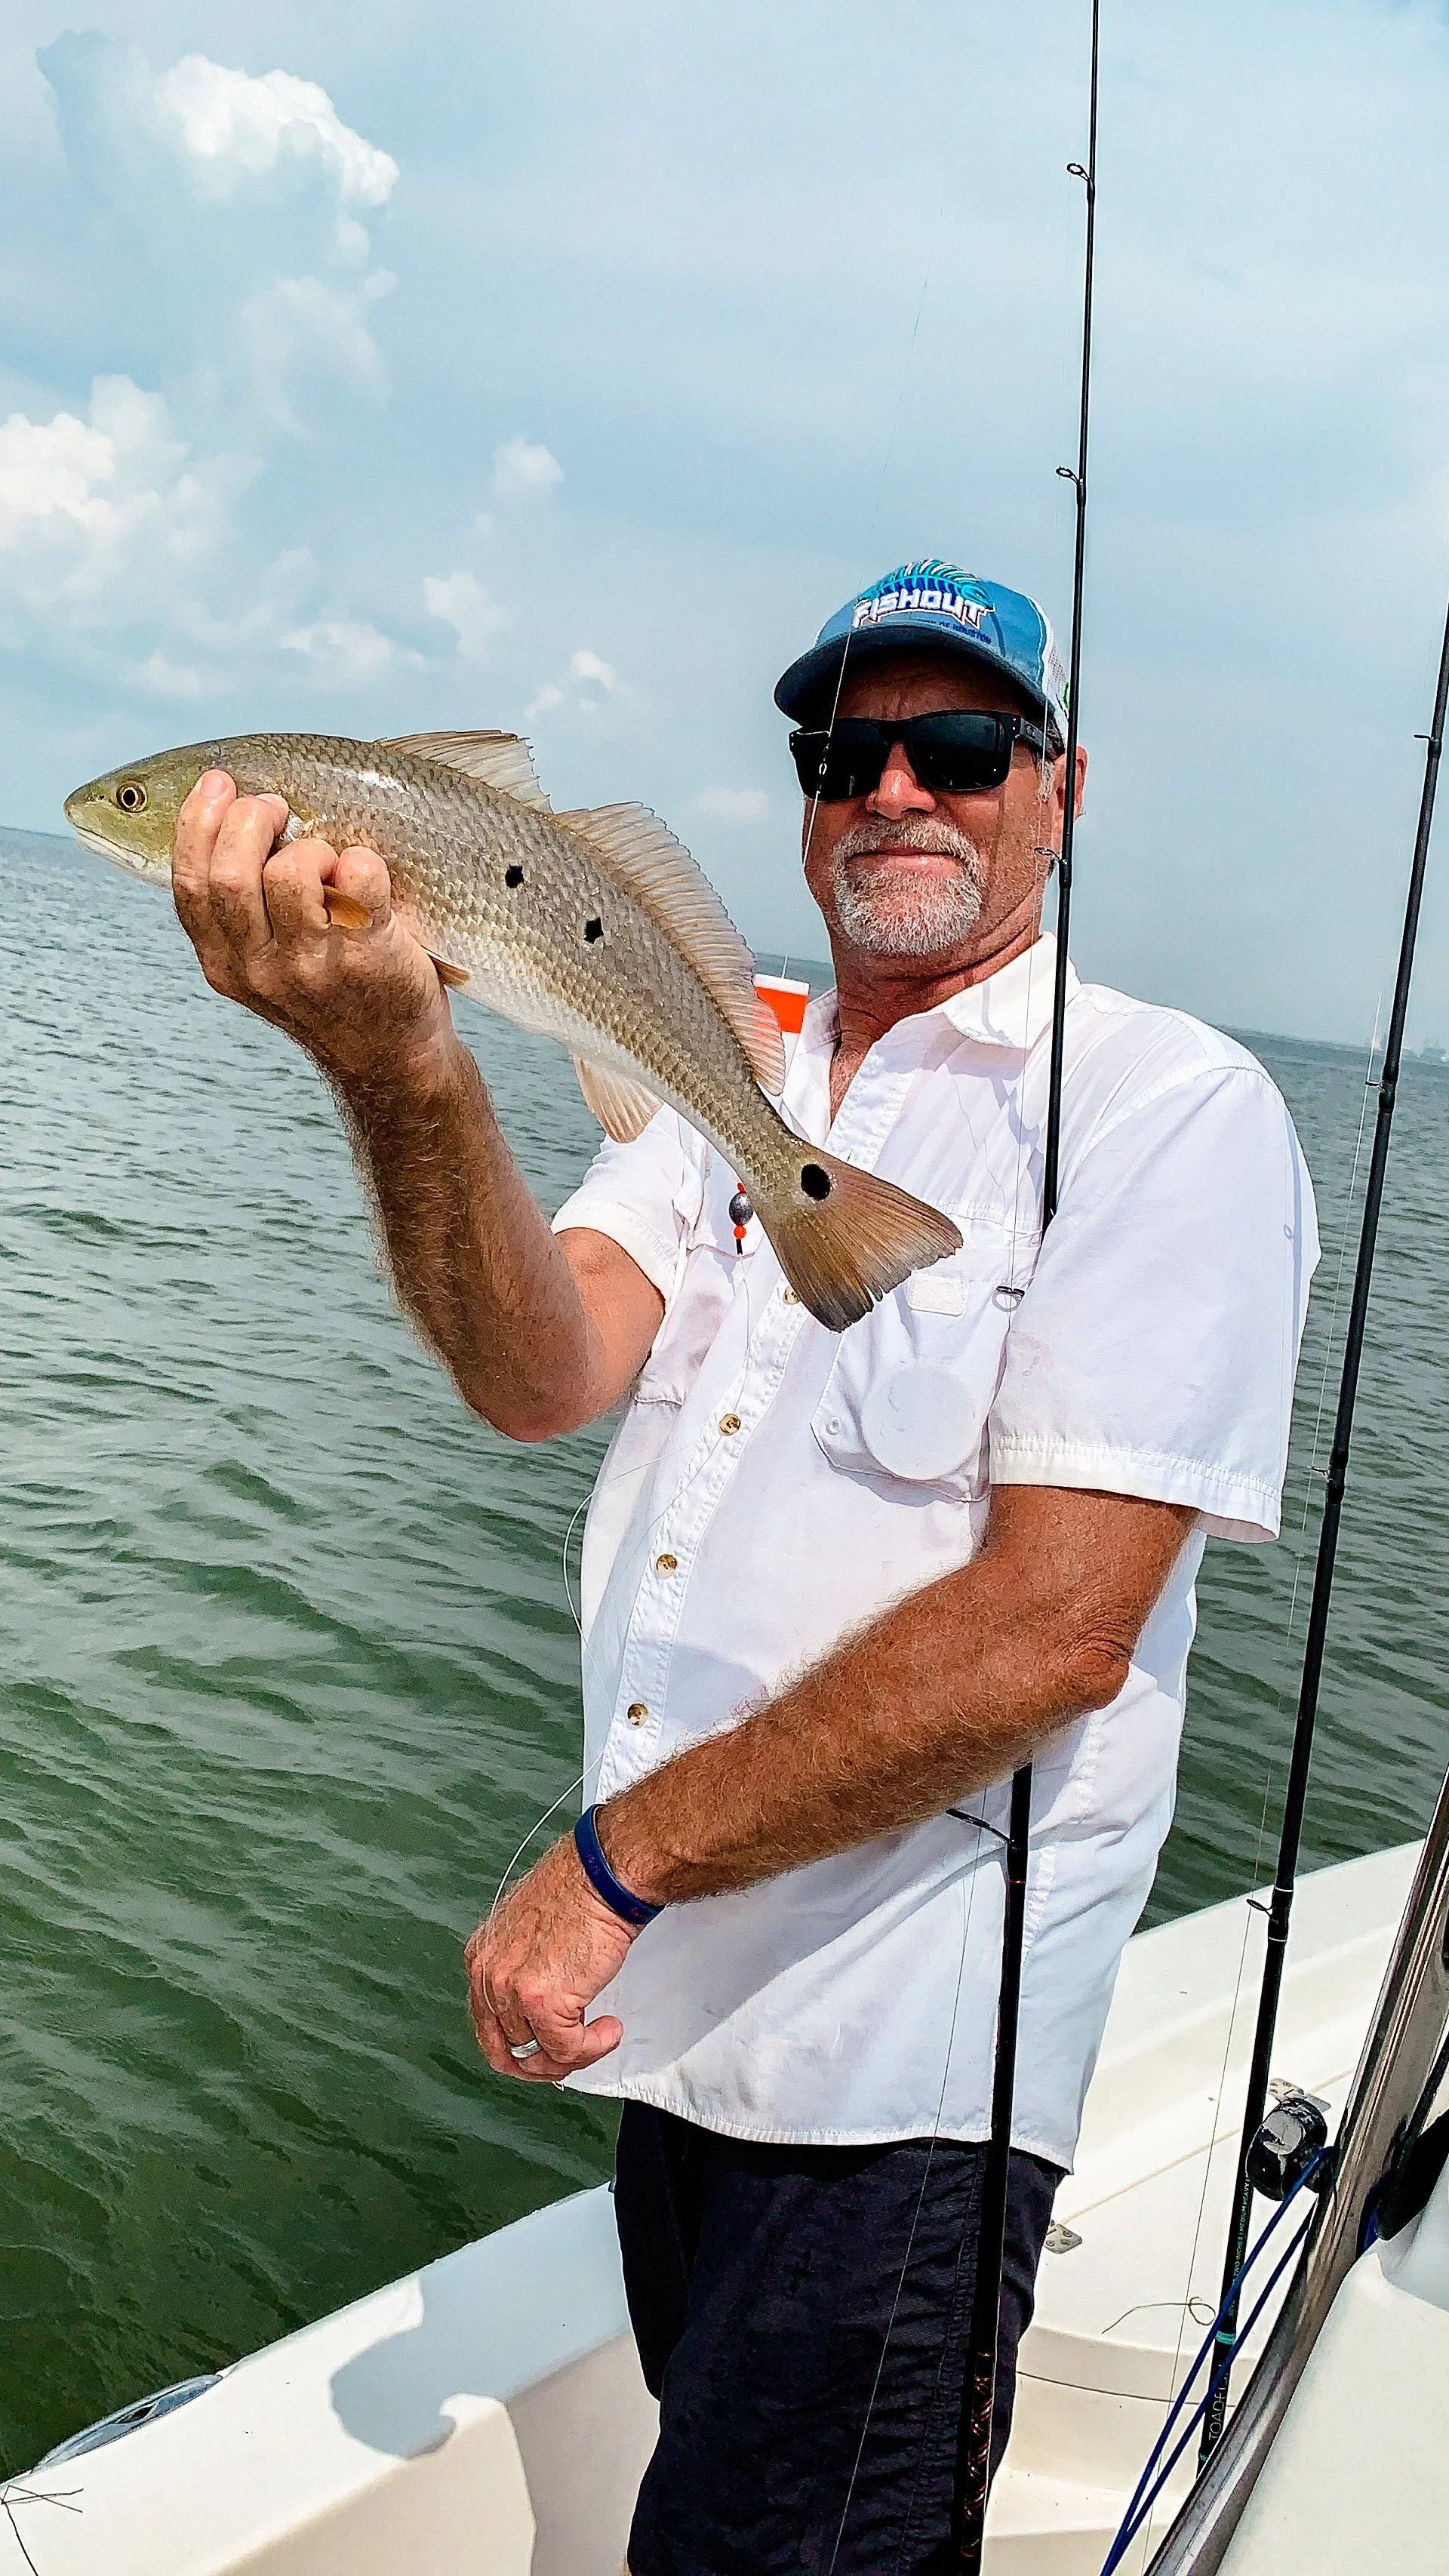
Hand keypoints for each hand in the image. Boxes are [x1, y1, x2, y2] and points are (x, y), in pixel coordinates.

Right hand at [171, 770, 455, 1082]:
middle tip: (279, 808)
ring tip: (329, 859)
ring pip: (291, 873)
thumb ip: (239, 913)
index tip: (222, 784)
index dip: (198, 823)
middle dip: (252, 819)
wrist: (389, 1058)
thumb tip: (230, 818)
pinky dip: (362, 861)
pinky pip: (357, 880)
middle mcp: (260, 969)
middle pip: (232, 874)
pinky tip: (366, 872)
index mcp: (224, 964)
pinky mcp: (368, 958)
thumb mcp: (262, 965)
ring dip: (313, 847)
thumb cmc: (327, 992)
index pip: (190, 885)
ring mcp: (314, 967)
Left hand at [465, 1833, 636, 2082]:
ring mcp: (512, 1991)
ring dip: (574, 2054)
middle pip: (507, 2049)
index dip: (519, 2047)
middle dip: (542, 2062)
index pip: (487, 2026)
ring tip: (598, 2036)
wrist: (603, 1876)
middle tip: (572, 2055)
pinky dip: (592, 2049)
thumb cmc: (579, 1890)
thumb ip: (524, 1968)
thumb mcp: (532, 1931)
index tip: (546, 2048)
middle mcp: (488, 1976)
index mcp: (481, 1957)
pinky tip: (609, 2029)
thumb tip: (538, 2010)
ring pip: (537, 2056)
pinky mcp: (543, 2002)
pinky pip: (566, 2050)